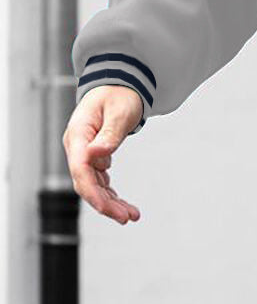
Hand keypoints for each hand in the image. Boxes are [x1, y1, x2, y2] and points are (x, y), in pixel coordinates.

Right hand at [63, 87, 143, 225]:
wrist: (119, 85)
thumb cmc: (119, 94)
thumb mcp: (119, 111)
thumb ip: (109, 134)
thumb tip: (95, 155)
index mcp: (78, 135)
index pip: (81, 170)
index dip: (93, 193)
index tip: (110, 209)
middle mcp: (78, 148)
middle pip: (85, 183)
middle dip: (105, 204)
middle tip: (128, 218)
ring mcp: (84, 154)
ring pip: (94, 186)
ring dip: (111, 203)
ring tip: (132, 216)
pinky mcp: (94, 158)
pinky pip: (100, 181)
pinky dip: (112, 194)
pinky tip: (126, 206)